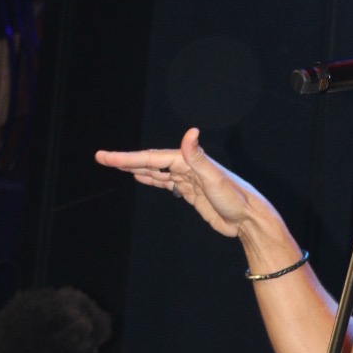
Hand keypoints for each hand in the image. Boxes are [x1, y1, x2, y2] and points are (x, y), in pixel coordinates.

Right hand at [95, 128, 261, 239]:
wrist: (250, 220)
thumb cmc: (237, 199)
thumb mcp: (215, 178)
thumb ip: (198, 157)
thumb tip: (191, 132)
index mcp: (189, 161)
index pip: (152, 158)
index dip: (127, 158)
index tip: (106, 158)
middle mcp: (188, 168)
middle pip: (150, 162)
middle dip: (126, 160)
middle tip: (102, 158)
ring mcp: (189, 181)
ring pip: (157, 172)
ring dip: (137, 168)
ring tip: (117, 165)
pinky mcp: (192, 194)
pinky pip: (167, 184)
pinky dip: (152, 179)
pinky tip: (142, 177)